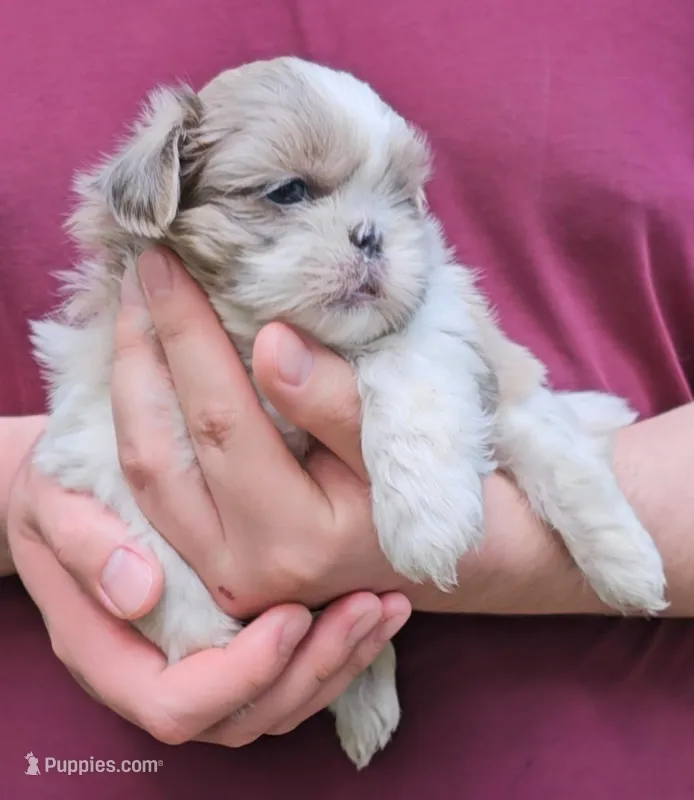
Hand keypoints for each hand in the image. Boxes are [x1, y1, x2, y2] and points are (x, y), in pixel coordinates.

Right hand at [8, 452, 410, 744]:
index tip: (289, 616)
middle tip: (364, 609)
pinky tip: (379, 604)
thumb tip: (139, 591)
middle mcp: (162, 671)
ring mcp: (204, 661)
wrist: (74, 489)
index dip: (239, 673)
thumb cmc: (61, 494)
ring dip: (340, 661)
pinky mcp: (238, 639)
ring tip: (385, 608)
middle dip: (311, 670)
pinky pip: (294, 670)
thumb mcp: (53, 504)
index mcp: (111, 654)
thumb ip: (84, 545)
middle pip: (242, 717)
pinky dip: (343, 646)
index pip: (175, 705)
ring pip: (279, 702)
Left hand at [113, 247, 406, 618]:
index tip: (165, 263)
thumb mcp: (405, 440)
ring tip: (135, 313)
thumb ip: (338, 400)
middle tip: (140, 276)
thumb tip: (270, 341)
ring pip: (142, 475)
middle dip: (141, 354)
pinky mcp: (208, 566)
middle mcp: (242, 570)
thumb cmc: (434, 489)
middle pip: (160, 452)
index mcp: (297, 540)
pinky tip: (147, 370)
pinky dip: (141, 422)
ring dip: (130, 387)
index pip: (222, 421)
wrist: (446, 551)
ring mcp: (217, 576)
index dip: (187, 337)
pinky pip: (150, 490)